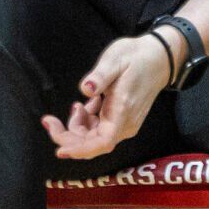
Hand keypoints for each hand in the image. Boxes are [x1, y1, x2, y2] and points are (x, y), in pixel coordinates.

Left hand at [42, 35, 168, 160]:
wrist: (159, 58)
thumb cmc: (136, 57)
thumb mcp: (115, 59)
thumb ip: (100, 76)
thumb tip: (85, 88)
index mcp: (123, 112)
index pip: (102, 143)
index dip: (80, 150)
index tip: (60, 150)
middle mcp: (125, 124)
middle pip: (92, 143)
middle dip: (68, 136)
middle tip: (49, 120)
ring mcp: (124, 124)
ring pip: (93, 137)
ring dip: (77, 126)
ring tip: (77, 104)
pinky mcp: (121, 121)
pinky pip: (98, 129)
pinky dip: (86, 121)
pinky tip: (88, 104)